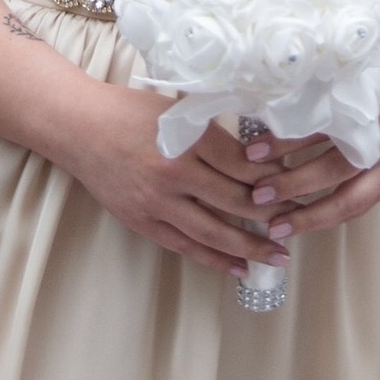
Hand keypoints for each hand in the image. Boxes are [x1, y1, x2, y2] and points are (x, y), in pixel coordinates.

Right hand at [67, 89, 293, 277]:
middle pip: (236, 200)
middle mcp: (175, 173)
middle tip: (299, 221)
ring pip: (215, 232)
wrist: (80, 128)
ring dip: (252, 247)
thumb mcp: (179, 111)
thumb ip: (215, 133)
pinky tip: (240, 268)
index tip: (297, 185)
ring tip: (280, 257)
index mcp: (189, 138)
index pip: (244, 165)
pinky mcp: (143, 222)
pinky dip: (216, 260)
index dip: (274, 178)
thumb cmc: (131, 112)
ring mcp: (158, 202)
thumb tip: (261, 156)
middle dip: (273, 215)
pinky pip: (187, 247)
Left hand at [241, 68, 379, 239]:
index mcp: (369, 110)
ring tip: (275, 225)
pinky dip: (329, 217)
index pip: (321, 131)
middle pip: (334, 171)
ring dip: (309, 216)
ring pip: (348, 200)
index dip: (285, 143)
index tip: (251, 153)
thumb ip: (318, 100)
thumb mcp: (349, 82)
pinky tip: (302, 223)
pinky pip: (358, 207)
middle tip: (257, 195)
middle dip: (292, 185)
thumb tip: (265, 117)